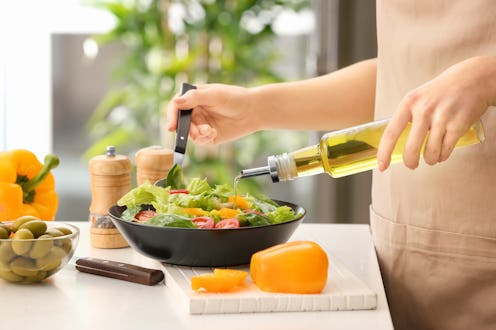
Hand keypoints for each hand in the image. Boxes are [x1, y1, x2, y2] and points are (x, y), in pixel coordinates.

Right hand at [166, 84, 258, 144]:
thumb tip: (175, 102)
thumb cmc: (234, 98)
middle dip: (185, 129)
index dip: (171, 116)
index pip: (176, 106)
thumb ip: (195, 98)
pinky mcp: (208, 135)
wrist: (252, 111)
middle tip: (197, 132)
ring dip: (197, 134)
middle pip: (180, 123)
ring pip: (189, 134)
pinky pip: (199, 141)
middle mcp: (194, 111)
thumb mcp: (214, 95)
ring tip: (209, 131)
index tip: (171, 127)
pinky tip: (213, 133)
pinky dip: (204, 138)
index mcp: (193, 98)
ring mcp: (200, 124)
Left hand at [377, 56, 495, 170]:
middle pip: (411, 149)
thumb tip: (394, 144)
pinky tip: (443, 151)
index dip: (384, 153)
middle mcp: (423, 110)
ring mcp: (442, 118)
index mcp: (408, 103)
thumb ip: (406, 117)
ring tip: (431, 155)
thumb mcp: (417, 98)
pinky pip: (445, 151)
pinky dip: (443, 156)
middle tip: (412, 165)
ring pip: (430, 153)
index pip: (390, 133)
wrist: (472, 79)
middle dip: (410, 163)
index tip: (382, 166)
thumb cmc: (440, 92)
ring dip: (430, 159)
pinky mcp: (458, 125)